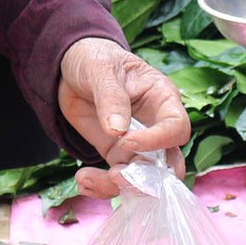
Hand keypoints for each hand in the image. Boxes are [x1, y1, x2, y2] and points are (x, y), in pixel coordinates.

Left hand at [57, 36, 190, 196]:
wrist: (69, 66)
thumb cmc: (94, 58)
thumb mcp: (101, 69)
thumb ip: (111, 97)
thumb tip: (118, 130)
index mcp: (162, 99)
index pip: (176, 127)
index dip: (159, 140)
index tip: (128, 141)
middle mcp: (154, 126)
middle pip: (168, 164)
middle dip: (146, 179)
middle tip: (116, 176)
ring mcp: (136, 143)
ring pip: (142, 179)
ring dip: (117, 186)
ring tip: (86, 179)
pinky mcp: (115, 153)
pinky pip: (116, 179)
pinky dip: (100, 187)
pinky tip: (82, 180)